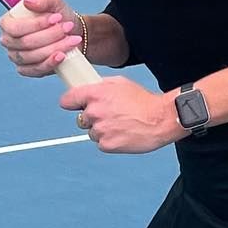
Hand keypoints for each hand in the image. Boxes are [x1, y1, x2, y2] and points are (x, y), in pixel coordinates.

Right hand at [0, 0, 83, 77]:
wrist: (72, 34)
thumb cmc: (59, 17)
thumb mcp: (54, 2)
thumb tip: (28, 2)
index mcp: (8, 23)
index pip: (14, 27)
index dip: (36, 24)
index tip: (56, 18)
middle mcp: (9, 41)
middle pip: (25, 42)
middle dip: (50, 35)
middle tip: (68, 27)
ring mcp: (17, 58)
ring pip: (32, 56)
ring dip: (54, 47)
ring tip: (72, 39)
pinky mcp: (28, 70)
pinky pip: (36, 70)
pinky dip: (50, 63)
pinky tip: (62, 55)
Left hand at [61, 78, 177, 154]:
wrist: (160, 119)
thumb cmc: (144, 101)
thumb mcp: (120, 83)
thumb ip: (100, 86)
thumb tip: (89, 88)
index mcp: (95, 94)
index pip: (67, 100)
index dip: (71, 103)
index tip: (73, 105)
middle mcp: (94, 112)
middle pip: (80, 119)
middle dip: (91, 118)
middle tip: (109, 115)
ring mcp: (100, 130)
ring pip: (91, 132)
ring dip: (101, 130)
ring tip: (119, 124)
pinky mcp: (107, 145)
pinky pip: (101, 144)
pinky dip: (110, 140)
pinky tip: (122, 133)